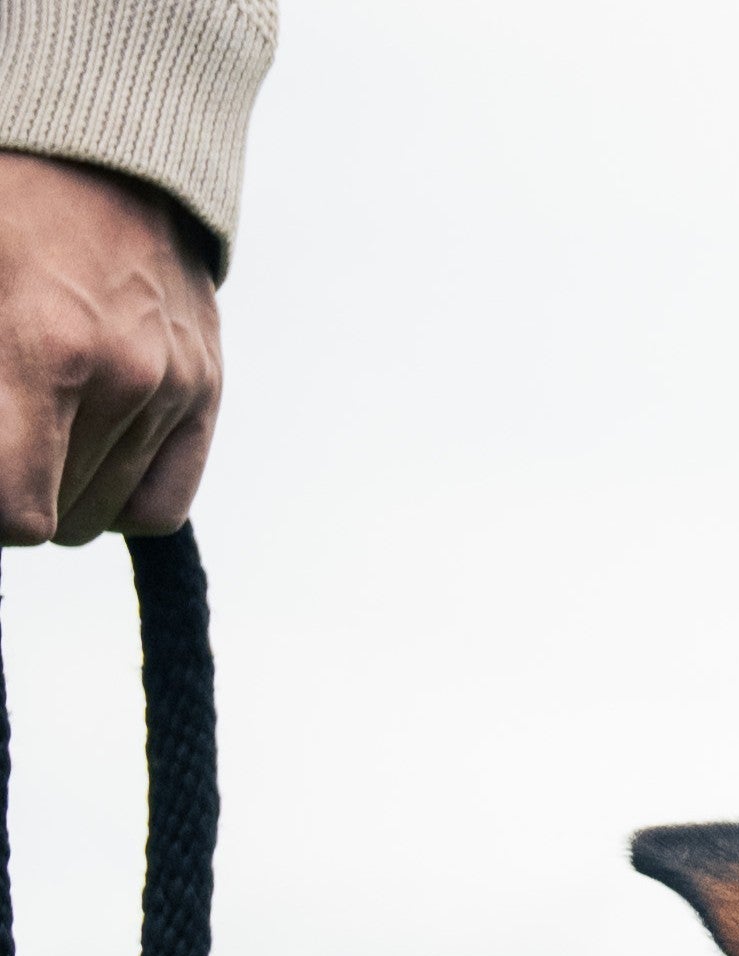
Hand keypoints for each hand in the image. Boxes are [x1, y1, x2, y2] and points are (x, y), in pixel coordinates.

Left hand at [0, 153, 219, 544]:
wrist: (96, 140)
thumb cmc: (2, 199)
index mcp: (47, 348)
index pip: (18, 510)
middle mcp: (125, 379)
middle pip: (58, 520)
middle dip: (16, 490)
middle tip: (2, 438)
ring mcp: (174, 388)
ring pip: (102, 515)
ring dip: (59, 491)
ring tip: (32, 427)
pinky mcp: (205, 391)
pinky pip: (159, 506)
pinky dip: (116, 501)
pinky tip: (84, 457)